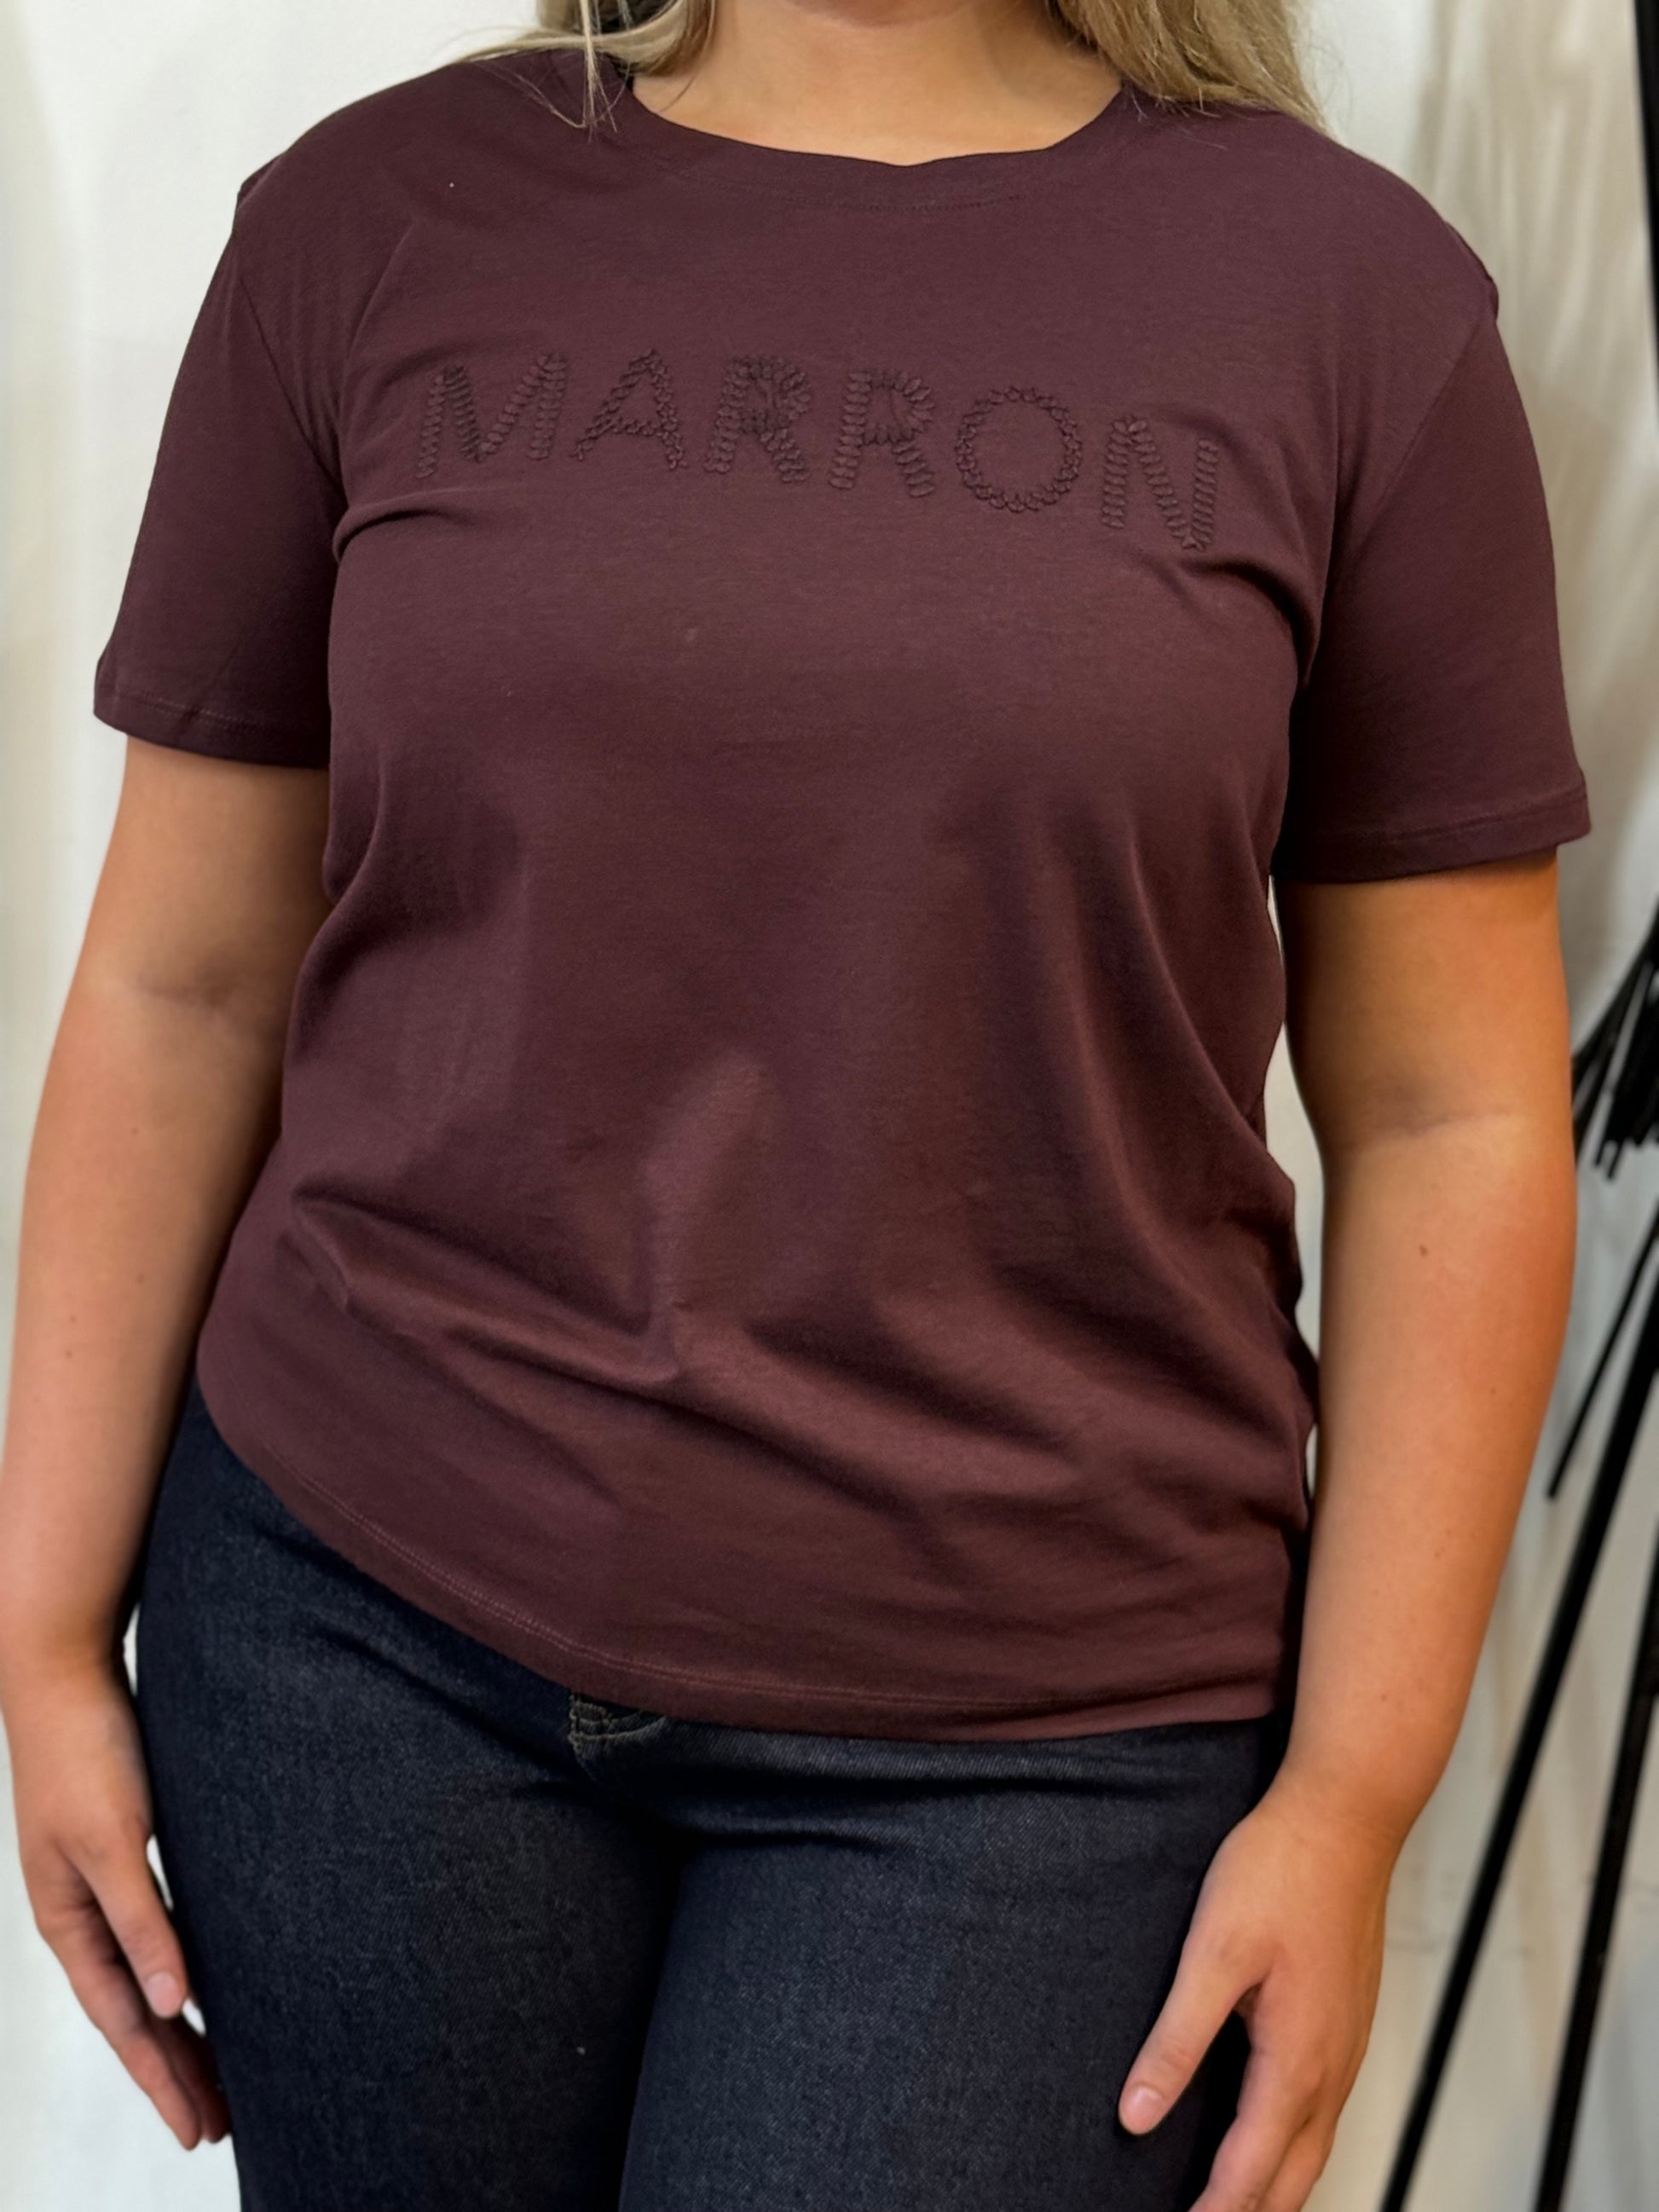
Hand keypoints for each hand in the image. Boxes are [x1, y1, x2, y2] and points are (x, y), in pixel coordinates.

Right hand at [0, 1649, 229, 2148]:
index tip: (202, 2127)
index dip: (163, 2076)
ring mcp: (101, 1880)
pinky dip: (183, 1965)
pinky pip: (159, 1929)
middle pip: (136, 2011)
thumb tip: (170, 2005)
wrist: (65, 1671)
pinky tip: (209, 1980)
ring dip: (183, 2024)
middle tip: (223, 2123)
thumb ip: (143, 1921)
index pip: (125, 2022)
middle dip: (175, 2069)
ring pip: (149, 1973)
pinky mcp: (124, 1846)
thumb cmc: (88, 1752)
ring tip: (223, 2073)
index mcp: (71, 1921)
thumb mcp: (116, 1841)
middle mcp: (84, 1911)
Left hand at [1116, 1765, 1401, 2210]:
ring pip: (1314, 2146)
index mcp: (1297, 2060)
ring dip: (1274, 2186)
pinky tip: (1270, 2135)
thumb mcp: (1213, 1952)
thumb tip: (1137, 2116)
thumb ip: (1177, 2039)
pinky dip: (1294, 2145)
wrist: (1346, 1817)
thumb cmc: (1279, 1871)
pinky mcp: (1347, 2021)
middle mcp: (1331, 2066)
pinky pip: (1324, 2109)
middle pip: (1293, 2176)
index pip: (1250, 2169)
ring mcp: (1347, 2045)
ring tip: (1232, 2203)